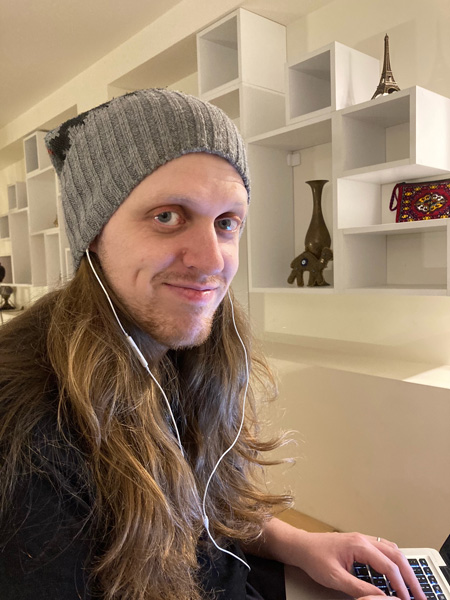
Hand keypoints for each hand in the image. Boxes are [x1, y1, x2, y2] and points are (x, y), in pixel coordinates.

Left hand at [295, 531, 425, 599]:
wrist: (301, 546)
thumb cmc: (314, 558)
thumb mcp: (335, 578)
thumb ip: (359, 588)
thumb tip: (380, 596)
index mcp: (359, 545)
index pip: (388, 565)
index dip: (400, 584)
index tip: (407, 599)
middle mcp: (364, 539)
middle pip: (396, 555)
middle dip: (409, 575)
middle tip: (418, 593)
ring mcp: (363, 539)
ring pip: (392, 550)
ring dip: (404, 567)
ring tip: (411, 585)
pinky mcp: (360, 543)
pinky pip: (384, 549)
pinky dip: (395, 561)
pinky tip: (397, 571)